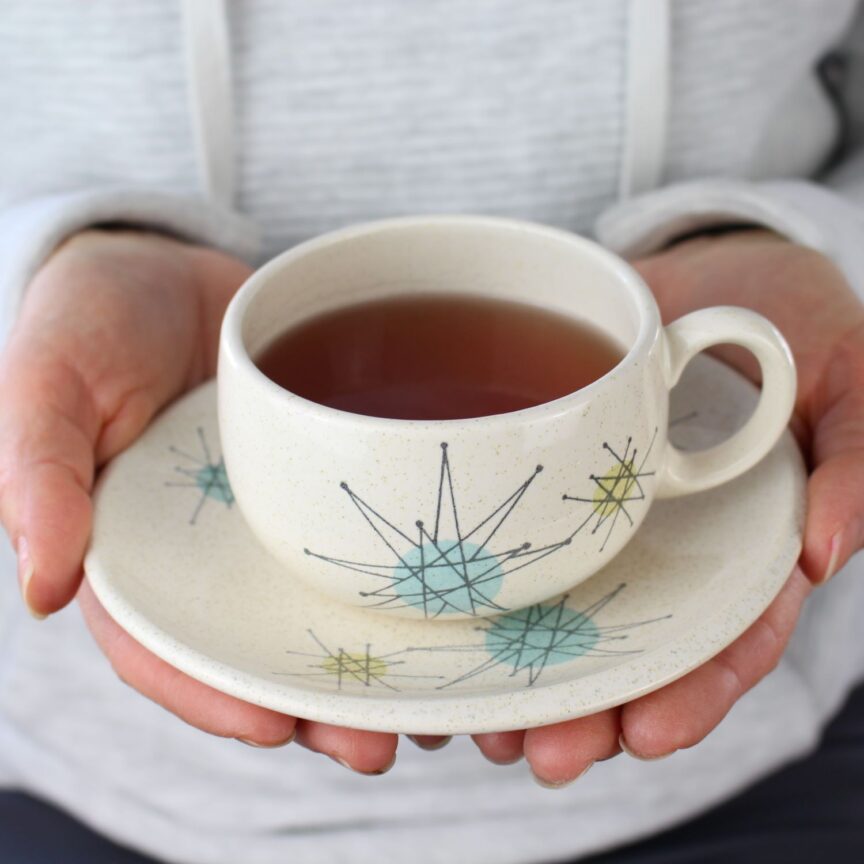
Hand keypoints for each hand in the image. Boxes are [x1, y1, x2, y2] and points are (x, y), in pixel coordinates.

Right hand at [0, 230, 397, 771]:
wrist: (169, 267)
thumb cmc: (90, 320)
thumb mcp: (47, 382)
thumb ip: (37, 474)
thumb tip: (44, 587)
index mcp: (133, 554)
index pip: (165, 649)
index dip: (214, 696)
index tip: (276, 725)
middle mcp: (209, 554)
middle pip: (261, 649)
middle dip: (316, 704)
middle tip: (379, 740)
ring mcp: (273, 521)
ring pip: (321, 609)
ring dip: (373, 662)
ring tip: (436, 700)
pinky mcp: (325, 482)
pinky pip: (360, 539)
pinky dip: (399, 580)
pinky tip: (452, 607)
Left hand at [432, 231, 863, 783]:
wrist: (709, 276)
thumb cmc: (791, 320)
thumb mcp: (849, 375)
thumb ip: (858, 456)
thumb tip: (829, 550)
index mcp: (742, 543)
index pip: (724, 638)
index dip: (691, 693)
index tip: (646, 736)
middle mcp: (666, 545)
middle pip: (629, 647)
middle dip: (588, 710)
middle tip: (541, 755)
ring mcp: (604, 519)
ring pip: (563, 613)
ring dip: (520, 674)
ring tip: (477, 721)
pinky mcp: (548, 485)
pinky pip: (515, 543)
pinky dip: (479, 594)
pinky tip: (437, 632)